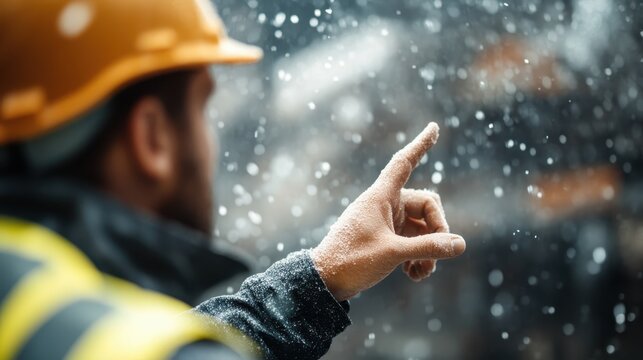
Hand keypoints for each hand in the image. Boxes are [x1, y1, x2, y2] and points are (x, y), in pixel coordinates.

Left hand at [311, 122, 465, 300]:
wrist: (325, 282)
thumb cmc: (352, 261)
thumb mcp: (393, 253)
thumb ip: (428, 248)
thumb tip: (460, 244)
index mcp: (381, 196)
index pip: (404, 163)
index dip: (420, 145)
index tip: (434, 127)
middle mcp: (385, 205)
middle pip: (427, 205)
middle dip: (438, 230)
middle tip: (438, 254)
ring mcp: (387, 222)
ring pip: (422, 228)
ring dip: (429, 249)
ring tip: (423, 272)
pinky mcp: (386, 238)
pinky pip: (413, 240)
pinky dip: (418, 255)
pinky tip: (415, 275)